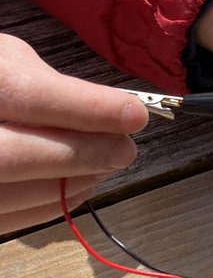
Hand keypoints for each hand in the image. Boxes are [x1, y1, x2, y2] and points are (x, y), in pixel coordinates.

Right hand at [0, 36, 147, 234]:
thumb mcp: (6, 60)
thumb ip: (49, 83)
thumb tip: (103, 112)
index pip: (26, 94)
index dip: (85, 108)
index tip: (135, 115)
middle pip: (13, 155)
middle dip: (80, 155)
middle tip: (124, 150)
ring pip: (10, 194)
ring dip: (70, 183)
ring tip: (105, 166)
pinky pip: (6, 217)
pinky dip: (49, 203)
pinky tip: (77, 184)